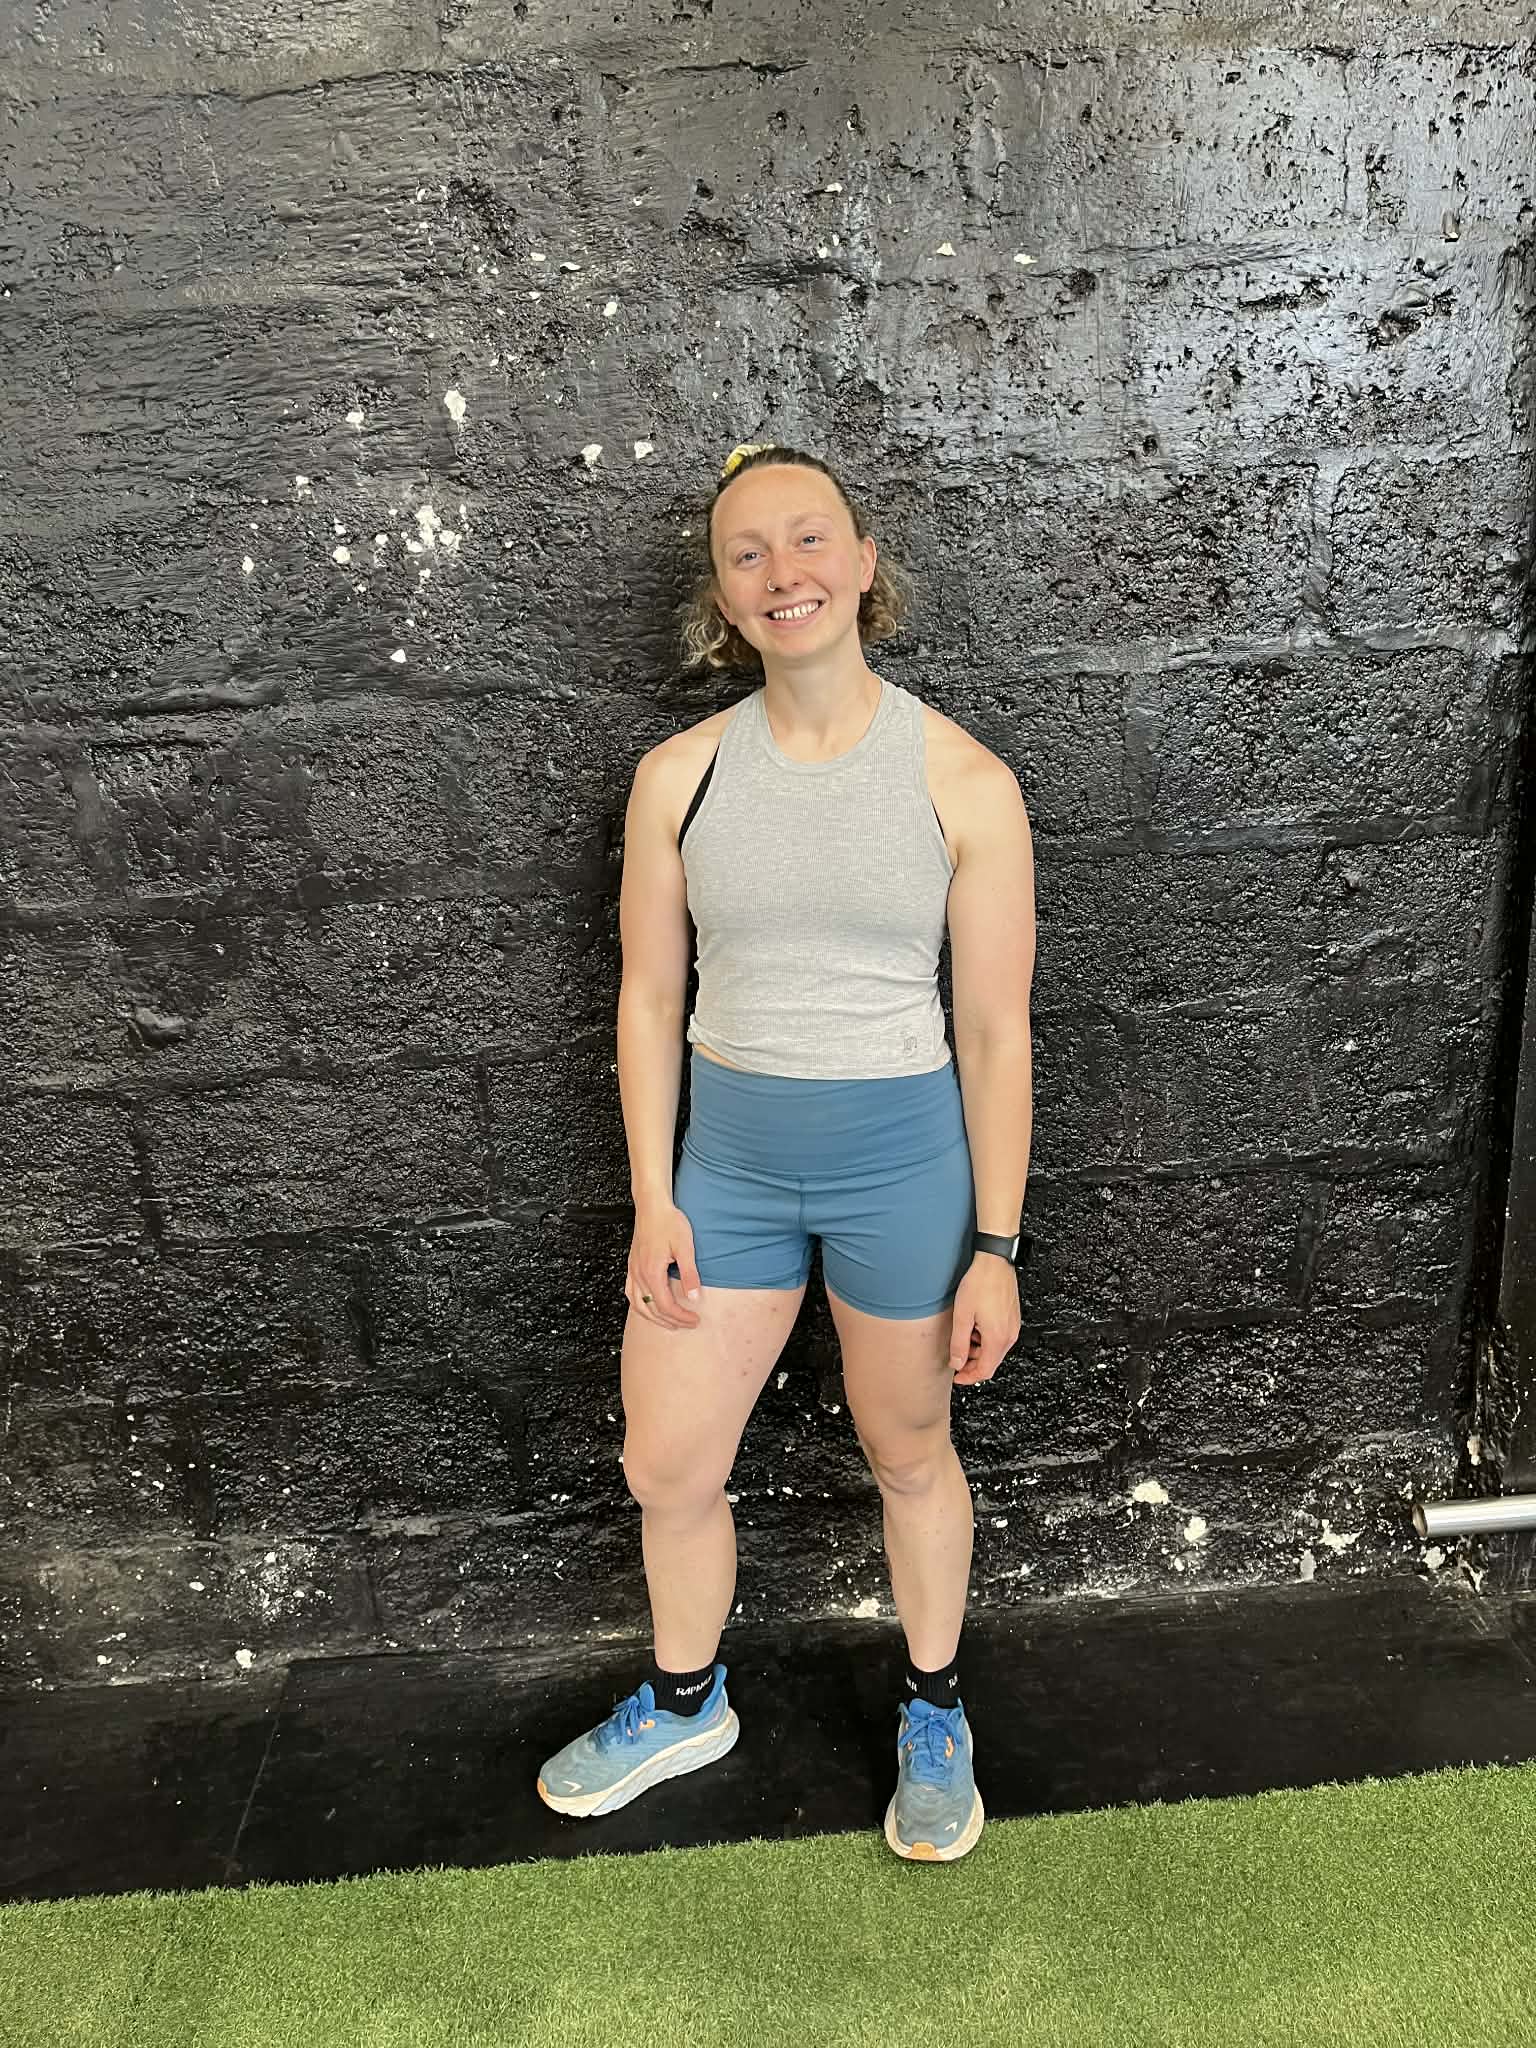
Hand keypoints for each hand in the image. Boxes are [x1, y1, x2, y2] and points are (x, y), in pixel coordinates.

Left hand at [948, 1252, 1020, 1384]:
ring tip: (964, 1336)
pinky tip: (975, 1327)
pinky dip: (986, 1339)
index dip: (969, 1377)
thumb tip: (957, 1362)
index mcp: (997, 1338)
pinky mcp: (1013, 1318)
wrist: (995, 1261)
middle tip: (957, 1358)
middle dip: (973, 1364)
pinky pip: (1000, 1338)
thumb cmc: (980, 1283)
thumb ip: (959, 1343)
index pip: (985, 1370)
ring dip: (979, 1351)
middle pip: (991, 1362)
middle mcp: (1009, 1335)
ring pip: (995, 1350)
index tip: (957, 1376)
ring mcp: (1013, 1326)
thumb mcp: (962, 1316)